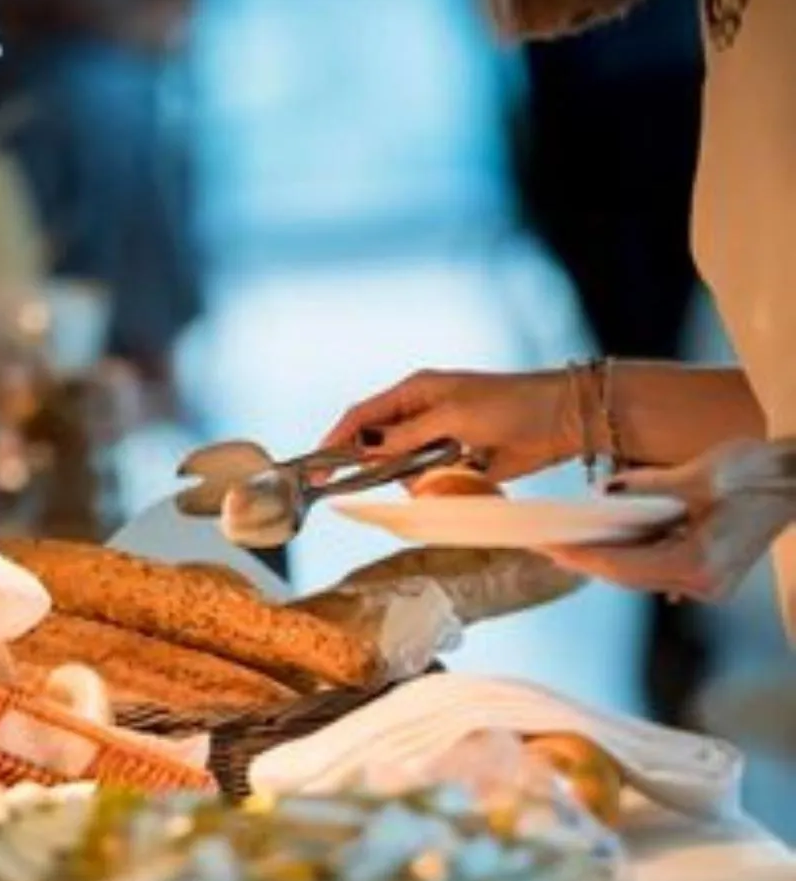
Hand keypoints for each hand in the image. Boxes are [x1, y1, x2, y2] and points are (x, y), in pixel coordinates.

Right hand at [322, 370, 574, 482]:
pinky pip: (429, 482)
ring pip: (402, 469)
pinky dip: (435, 487)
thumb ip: (406, 435)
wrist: (562, 420)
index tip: (317, 468)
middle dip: (375, 465)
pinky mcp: (456, 463)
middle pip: (378, 446)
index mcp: (414, 393)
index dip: (336, 440)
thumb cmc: (509, 405)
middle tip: (366, 483)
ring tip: (449, 467)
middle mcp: (420, 415)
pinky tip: (462, 475)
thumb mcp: (452, 416)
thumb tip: (364, 445)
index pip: (361, 417)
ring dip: (414, 478)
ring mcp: (437, 440)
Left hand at [544, 441, 795, 602]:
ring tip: (568, 542)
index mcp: (696, 564)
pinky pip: (660, 569)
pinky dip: (634, 554)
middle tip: (547, 544)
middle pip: (627, 576)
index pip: (620, 566)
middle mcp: (702, 584)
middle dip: (586, 559)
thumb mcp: (698, 475)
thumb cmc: (760, 472)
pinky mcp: (712, 575)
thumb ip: (646, 487)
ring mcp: (709, 584)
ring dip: (608, 558)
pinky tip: (608, 541)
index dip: (579, 557)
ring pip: (642, 575)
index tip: (546, 547)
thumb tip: (604, 493)